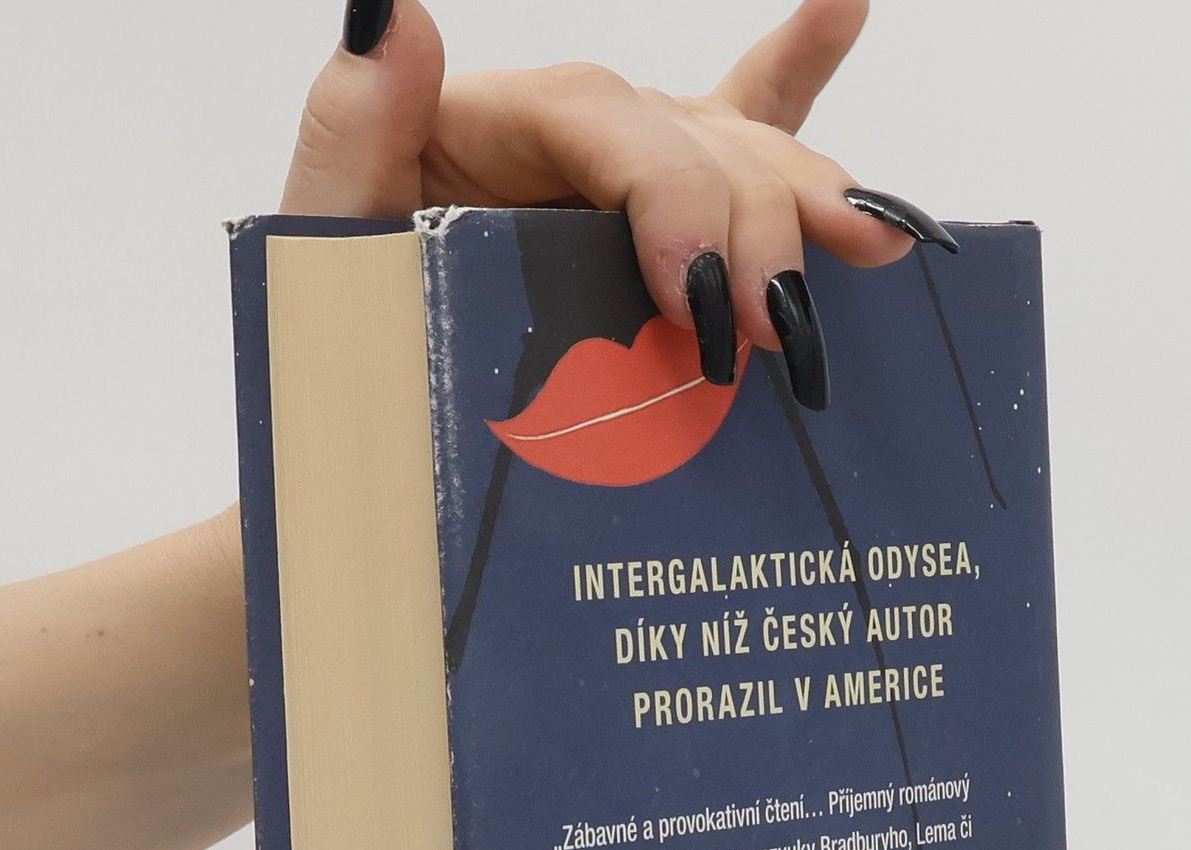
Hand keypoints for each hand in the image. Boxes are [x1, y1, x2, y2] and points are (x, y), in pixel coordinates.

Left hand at [280, 0, 957, 407]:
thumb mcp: (323, 254)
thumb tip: (391, 17)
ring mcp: (615, 178)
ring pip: (736, 148)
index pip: (599, 120)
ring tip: (867, 242)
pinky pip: (733, 126)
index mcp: (480, 132)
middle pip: (687, 135)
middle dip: (751, 223)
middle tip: (774, 334)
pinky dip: (795, 73)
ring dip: (806, 193)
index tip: (696, 297)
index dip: (668, 192)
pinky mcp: (651, 223)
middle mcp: (562, 142)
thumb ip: (350, 138)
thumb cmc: (338, 370)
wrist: (366, 464)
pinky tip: (846, 8)